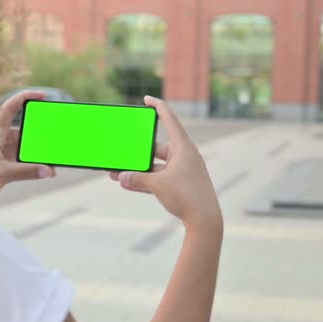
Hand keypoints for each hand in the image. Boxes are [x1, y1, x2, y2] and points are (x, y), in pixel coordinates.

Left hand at [0, 91, 55, 196]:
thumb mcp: (2, 174)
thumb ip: (27, 172)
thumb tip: (49, 171)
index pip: (11, 107)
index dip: (26, 97)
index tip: (43, 95)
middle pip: (25, 129)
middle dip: (42, 135)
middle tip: (57, 139)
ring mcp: (2, 149)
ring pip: (27, 145)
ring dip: (40, 153)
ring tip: (54, 163)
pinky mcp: (5, 161)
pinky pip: (24, 158)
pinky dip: (36, 163)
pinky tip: (47, 170)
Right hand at [110, 96, 220, 226]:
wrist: (205, 221)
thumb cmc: (187, 197)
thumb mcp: (157, 185)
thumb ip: (137, 179)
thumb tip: (121, 176)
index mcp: (184, 147)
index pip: (170, 120)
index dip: (158, 107)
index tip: (147, 99)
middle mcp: (184, 156)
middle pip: (156, 147)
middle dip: (137, 151)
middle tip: (122, 150)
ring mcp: (183, 171)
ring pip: (155, 165)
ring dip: (138, 169)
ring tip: (116, 172)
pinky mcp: (180, 185)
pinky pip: (158, 179)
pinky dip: (144, 180)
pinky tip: (126, 184)